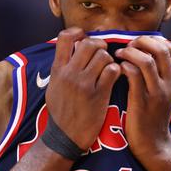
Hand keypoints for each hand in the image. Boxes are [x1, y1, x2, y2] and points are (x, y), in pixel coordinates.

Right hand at [46, 28, 120, 149]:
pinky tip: (113, 79)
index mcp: (57, 70)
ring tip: (107, 69)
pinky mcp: (99, 95)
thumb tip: (71, 48)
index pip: (65, 37)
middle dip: (99, 45)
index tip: (84, 39)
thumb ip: (61, 66)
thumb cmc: (60, 111)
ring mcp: (84, 84)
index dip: (78, 33)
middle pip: (89, 43)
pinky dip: (116, 72)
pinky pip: (113, 71)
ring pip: (104, 55)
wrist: (64, 137)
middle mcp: (69, 74)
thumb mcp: (53, 86)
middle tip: (102, 54)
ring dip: (109, 60)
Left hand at [115, 36, 170, 159]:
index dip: (151, 40)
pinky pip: (133, 75)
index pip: (169, 47)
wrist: (153, 145)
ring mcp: (157, 92)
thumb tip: (146, 54)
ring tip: (119, 55)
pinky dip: (124, 66)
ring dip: (130, 52)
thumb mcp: (163, 93)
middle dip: (141, 42)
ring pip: (147, 60)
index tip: (137, 44)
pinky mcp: (142, 101)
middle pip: (160, 48)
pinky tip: (117, 69)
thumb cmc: (152, 117)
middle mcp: (169, 83)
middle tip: (127, 47)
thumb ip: (159, 74)